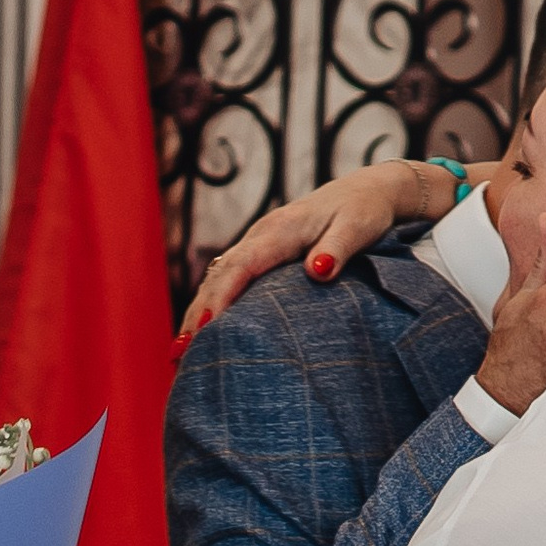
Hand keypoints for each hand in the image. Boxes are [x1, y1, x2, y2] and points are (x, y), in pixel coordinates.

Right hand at [179, 162, 451, 338]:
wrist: (366, 191)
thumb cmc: (364, 212)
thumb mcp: (358, 228)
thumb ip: (337, 250)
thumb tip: (317, 271)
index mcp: (281, 230)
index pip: (241, 267)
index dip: (220, 299)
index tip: (204, 331)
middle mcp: (260, 236)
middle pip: (219, 276)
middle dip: (197, 314)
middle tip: (180, 354)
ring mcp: (257, 244)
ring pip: (217, 279)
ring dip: (197, 313)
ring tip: (180, 353)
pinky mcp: (259, 254)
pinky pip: (227, 280)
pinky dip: (211, 304)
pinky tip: (201, 332)